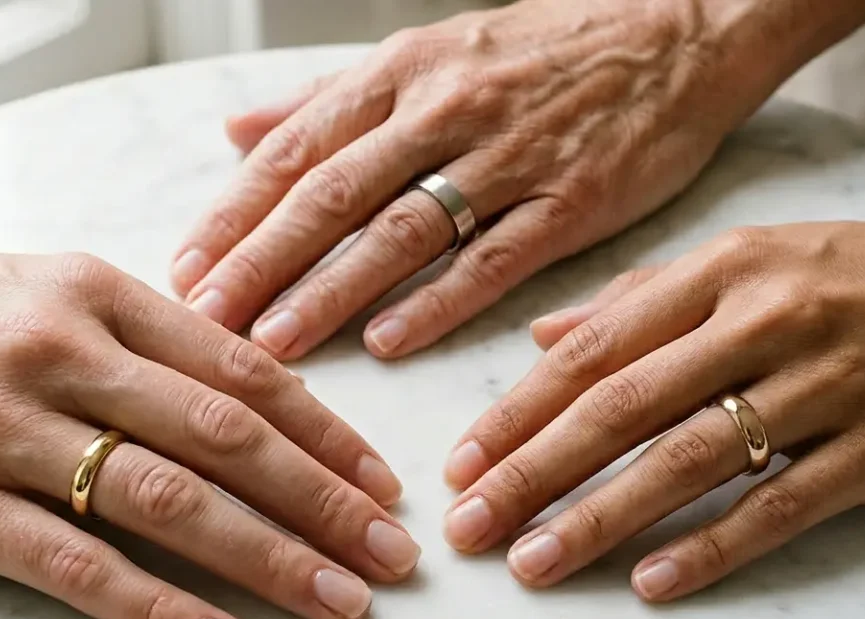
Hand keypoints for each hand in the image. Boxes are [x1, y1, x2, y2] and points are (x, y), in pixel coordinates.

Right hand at [0, 231, 417, 618]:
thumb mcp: (47, 287)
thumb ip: (147, 334)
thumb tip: (251, 389)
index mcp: (99, 295)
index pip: (243, 373)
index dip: (327, 435)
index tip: (383, 483)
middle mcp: (65, 355)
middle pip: (230, 439)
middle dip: (327, 503)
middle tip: (394, 554)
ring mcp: (8, 431)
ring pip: (170, 500)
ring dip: (270, 558)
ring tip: (341, 599)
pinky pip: (76, 564)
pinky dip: (159, 606)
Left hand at [173, 0, 789, 359]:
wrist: (679, 30)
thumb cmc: (546, 48)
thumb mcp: (429, 50)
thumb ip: (328, 98)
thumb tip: (238, 129)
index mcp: (403, 71)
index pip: (298, 148)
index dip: (236, 211)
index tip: (185, 267)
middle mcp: (446, 109)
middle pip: (333, 194)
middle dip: (262, 261)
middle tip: (207, 319)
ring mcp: (510, 156)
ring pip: (401, 231)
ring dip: (332, 290)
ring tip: (275, 342)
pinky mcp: (572, 202)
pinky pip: (493, 258)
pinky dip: (438, 302)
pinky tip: (389, 341)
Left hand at [442, 196, 864, 599]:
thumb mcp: (754, 257)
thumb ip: (642, 298)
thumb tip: (543, 339)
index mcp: (722, 270)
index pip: (596, 350)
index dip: (518, 411)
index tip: (459, 461)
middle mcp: (762, 320)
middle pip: (622, 406)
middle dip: (532, 471)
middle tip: (468, 526)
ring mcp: (824, 383)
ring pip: (688, 458)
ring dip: (600, 516)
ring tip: (535, 562)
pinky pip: (782, 503)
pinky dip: (712, 545)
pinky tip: (652, 582)